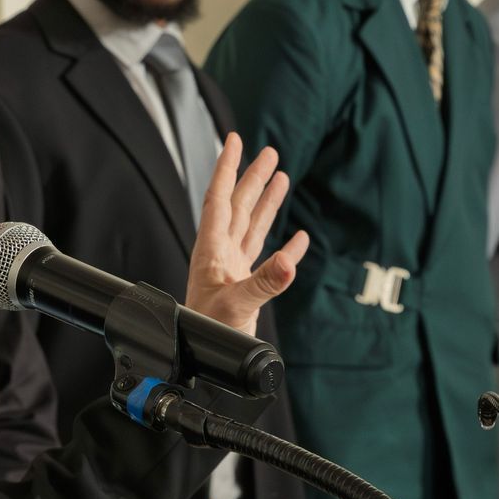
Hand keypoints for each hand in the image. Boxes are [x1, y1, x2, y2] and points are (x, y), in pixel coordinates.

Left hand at [185, 133, 309, 337]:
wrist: (200, 358)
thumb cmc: (203, 332)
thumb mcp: (235, 305)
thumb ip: (263, 283)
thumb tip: (289, 262)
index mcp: (212, 250)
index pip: (219, 199)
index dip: (226, 168)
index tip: (235, 140)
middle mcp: (221, 254)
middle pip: (238, 205)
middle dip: (252, 178)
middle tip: (268, 153)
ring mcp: (233, 269)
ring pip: (252, 226)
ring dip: (266, 202)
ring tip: (281, 178)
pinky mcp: (246, 286)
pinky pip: (268, 260)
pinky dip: (284, 247)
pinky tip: (298, 239)